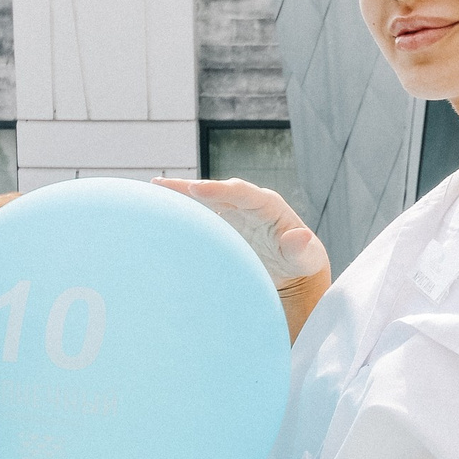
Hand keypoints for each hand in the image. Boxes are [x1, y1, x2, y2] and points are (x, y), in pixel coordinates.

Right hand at [157, 177, 330, 338]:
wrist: (293, 271)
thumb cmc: (301, 263)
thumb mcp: (306, 259)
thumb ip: (302, 250)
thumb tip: (300, 237)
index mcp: (268, 206)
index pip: (242, 192)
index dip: (220, 190)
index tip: (197, 188)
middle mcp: (246, 204)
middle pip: (216, 191)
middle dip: (191, 188)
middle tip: (163, 186)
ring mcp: (231, 214)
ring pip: (202, 201)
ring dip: (179, 196)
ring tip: (152, 190)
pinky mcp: (219, 226)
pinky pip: (198, 216)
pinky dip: (180, 213)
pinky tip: (156, 211)